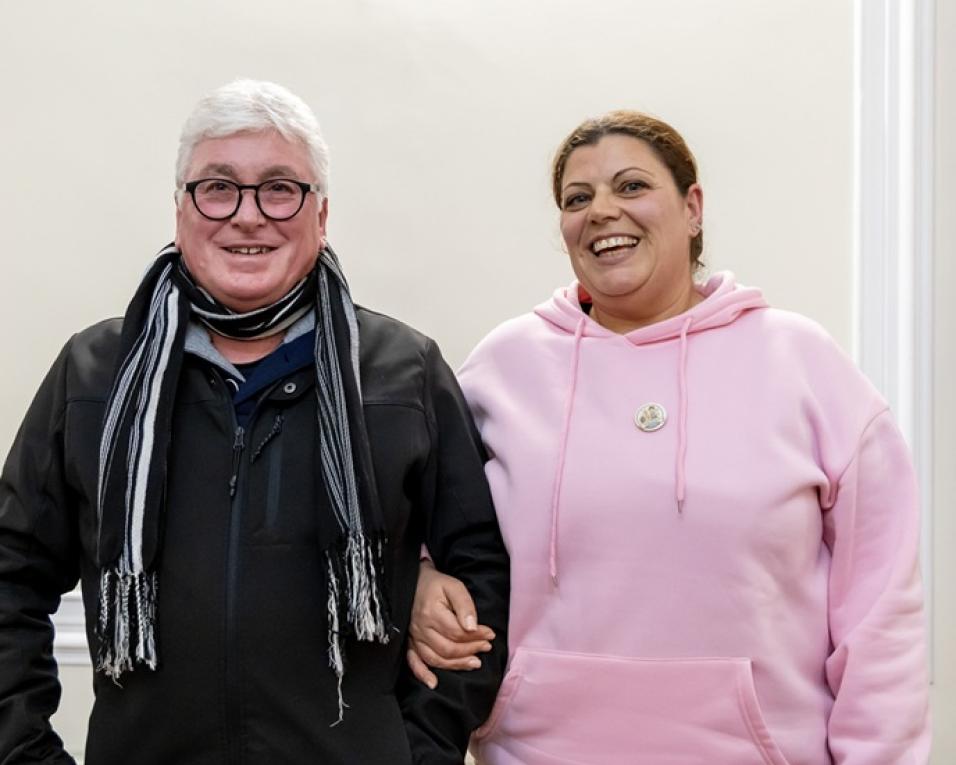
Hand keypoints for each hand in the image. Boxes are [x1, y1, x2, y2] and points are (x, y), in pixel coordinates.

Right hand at [407, 559, 495, 688]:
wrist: (413, 582)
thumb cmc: (436, 585)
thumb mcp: (454, 586)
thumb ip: (465, 605)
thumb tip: (473, 628)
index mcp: (432, 613)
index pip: (457, 632)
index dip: (476, 637)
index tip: (490, 634)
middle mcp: (421, 628)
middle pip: (448, 648)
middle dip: (471, 650)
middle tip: (486, 647)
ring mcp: (414, 637)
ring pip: (435, 659)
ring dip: (456, 664)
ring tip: (475, 663)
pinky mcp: (410, 642)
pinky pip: (413, 662)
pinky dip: (422, 674)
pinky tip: (433, 683)